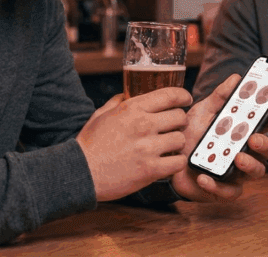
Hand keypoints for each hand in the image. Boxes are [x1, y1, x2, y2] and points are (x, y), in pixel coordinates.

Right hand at [77, 87, 191, 201]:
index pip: (170, 95)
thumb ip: (118, 102)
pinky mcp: (151, 170)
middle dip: (179, 121)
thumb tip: (128, 94)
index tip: (186, 100)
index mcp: (132, 108)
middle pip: (180, 117)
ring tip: (167, 147)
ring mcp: (148, 148)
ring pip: (181, 140)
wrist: (81, 172)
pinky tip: (167, 162)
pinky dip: (175, 162)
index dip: (183, 96)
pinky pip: (178, 162)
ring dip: (176, 143)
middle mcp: (143, 125)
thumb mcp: (101, 114)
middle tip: (173, 127)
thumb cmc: (89, 144)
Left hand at [170, 74, 267, 201]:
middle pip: (267, 150)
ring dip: (249, 165)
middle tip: (254, 137)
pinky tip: (205, 177)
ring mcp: (237, 172)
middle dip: (265, 143)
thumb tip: (236, 78)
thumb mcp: (202, 112)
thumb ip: (219, 97)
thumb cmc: (191, 135)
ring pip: (256, 172)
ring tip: (237, 158)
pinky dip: (217, 186)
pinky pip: (228, 192)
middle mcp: (245, 151)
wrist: (167, 158)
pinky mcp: (223, 190)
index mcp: (243, 132)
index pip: (266, 124)